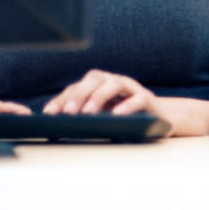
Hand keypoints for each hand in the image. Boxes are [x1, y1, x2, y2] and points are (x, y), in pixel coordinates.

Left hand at [42, 69, 159, 115]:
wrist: (159, 118)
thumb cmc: (125, 119)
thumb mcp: (102, 118)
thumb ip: (84, 120)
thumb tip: (56, 131)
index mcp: (98, 86)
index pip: (77, 87)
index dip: (62, 99)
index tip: (49, 113)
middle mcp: (113, 82)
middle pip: (94, 78)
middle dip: (79, 94)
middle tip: (68, 112)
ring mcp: (131, 88)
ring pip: (114, 83)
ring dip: (99, 96)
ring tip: (88, 113)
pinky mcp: (147, 98)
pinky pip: (137, 98)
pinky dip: (127, 106)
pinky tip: (117, 115)